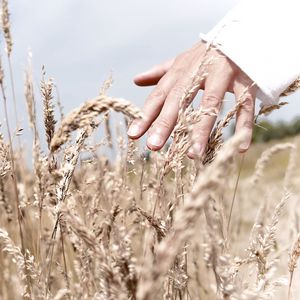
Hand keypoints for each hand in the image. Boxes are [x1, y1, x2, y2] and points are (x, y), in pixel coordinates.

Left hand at [127, 41, 256, 157]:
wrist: (239, 36)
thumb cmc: (204, 55)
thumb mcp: (180, 61)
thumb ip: (159, 73)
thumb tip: (136, 80)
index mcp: (180, 71)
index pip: (159, 95)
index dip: (145, 115)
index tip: (134, 135)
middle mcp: (198, 72)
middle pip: (179, 99)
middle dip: (165, 123)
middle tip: (153, 146)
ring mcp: (222, 75)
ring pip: (211, 103)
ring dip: (201, 129)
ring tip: (193, 155)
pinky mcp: (245, 80)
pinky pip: (245, 105)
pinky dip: (243, 125)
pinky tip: (240, 148)